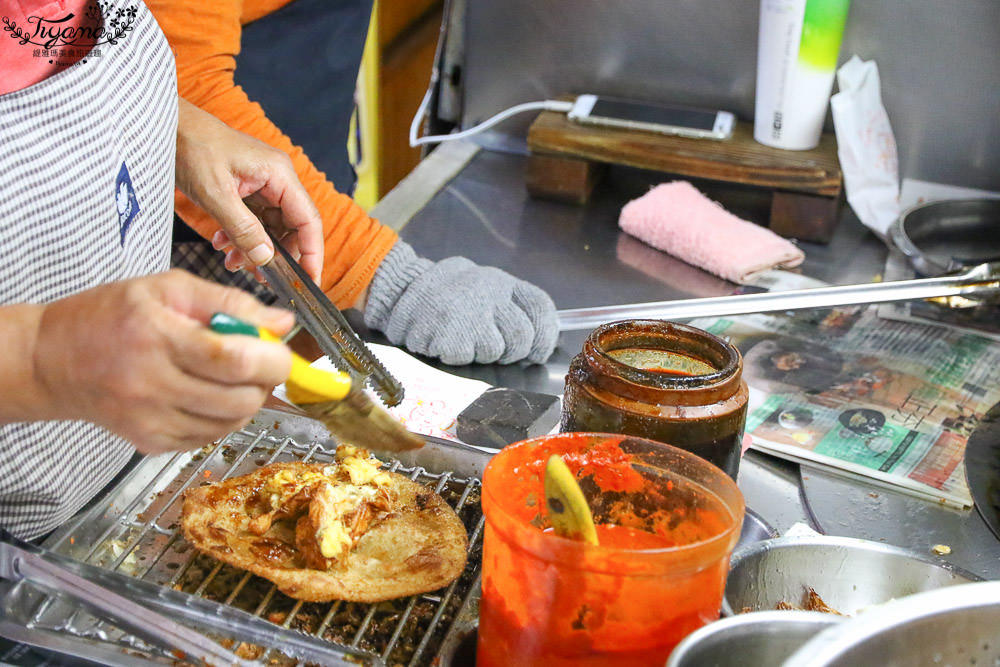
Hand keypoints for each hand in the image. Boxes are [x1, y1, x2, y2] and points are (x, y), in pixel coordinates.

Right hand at [31, 270, 293, 454]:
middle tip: (259, 363)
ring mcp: (149, 419)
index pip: (233, 359)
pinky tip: (206, 394)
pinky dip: (222, 417)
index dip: (271, 359)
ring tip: (232, 377)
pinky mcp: (149, 443)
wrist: (52, 360)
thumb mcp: (168, 288)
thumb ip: (230, 302)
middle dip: (266, 381)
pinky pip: (210, 437)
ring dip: (247, 400)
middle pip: (240, 399)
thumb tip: (282, 323)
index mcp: (157, 335)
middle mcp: (150, 383)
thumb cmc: (111, 316)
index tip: (280, 351)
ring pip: (231, 423)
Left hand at [174, 98, 323, 282]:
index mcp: (279, 175)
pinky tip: (223, 244)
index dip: (312, 253)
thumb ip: (244, 229)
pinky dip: (241, 237)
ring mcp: (262, 184)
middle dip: (277, 255)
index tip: (309, 279)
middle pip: (292, 227)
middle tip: (261, 277)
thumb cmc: (191, 146)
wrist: (165, 126)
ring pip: (271, 227)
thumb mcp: (216, 194)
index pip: (308, 220)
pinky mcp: (246, 189)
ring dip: (255, 248)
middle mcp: (276, 179)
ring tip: (234, 262)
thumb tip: (266, 259)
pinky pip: (254, 220)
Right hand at [363, 241, 558, 364]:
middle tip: (491, 348)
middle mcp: (489, 292)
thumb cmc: (444, 295)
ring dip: (477, 353)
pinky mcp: (450, 334)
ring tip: (458, 336)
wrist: (398, 289)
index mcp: (501, 282)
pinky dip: (453, 355)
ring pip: (495, 352)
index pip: (540, 308)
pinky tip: (441, 339)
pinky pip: (465, 357)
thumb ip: (508, 308)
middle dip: (511, 353)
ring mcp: (470, 313)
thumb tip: (538, 340)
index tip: (536, 351)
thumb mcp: (480, 288)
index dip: (545, 336)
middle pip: (522, 337)